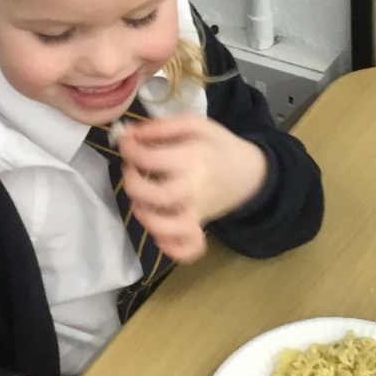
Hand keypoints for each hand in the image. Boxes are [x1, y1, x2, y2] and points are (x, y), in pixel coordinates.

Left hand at [120, 116, 267, 262]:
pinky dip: (170, 247)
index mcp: (193, 159)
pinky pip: (186, 249)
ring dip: (143, 214)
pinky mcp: (198, 227)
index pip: (150, 159)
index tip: (126, 143)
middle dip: (132, 182)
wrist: (249, 173)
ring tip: (140, 199)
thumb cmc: (218, 147)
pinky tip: (159, 233)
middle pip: (155, 196)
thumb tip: (130, 134)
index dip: (130, 149)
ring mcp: (196, 213)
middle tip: (131, 169)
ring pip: (164, 227)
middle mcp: (193, 189)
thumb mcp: (197, 125)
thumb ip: (163, 126)